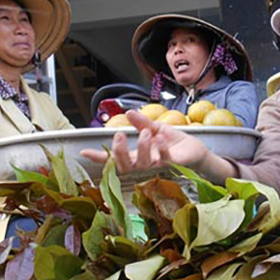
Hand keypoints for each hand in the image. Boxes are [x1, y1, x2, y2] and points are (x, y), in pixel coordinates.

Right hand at [81, 110, 209, 172]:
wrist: (196, 150)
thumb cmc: (174, 143)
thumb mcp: (155, 128)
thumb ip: (142, 122)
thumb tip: (128, 113)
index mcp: (138, 154)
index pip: (116, 158)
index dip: (100, 157)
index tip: (84, 152)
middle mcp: (145, 163)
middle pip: (125, 166)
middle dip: (118, 152)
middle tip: (118, 135)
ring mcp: (159, 165)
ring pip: (143, 164)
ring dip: (141, 146)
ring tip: (145, 132)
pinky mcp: (173, 164)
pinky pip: (164, 159)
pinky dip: (161, 148)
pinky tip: (160, 138)